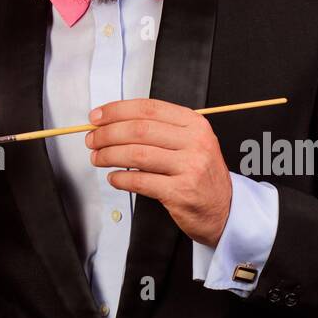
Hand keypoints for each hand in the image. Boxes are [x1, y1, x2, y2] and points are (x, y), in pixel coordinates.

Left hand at [85, 98, 231, 247]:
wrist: (225, 209)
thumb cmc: (200, 174)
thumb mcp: (190, 142)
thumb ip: (159, 130)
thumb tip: (114, 122)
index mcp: (194, 124)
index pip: (148, 108)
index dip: (117, 110)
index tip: (97, 117)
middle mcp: (194, 142)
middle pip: (139, 130)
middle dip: (108, 133)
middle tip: (92, 139)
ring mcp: (189, 167)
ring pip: (137, 154)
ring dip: (109, 155)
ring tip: (97, 158)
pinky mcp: (181, 192)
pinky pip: (141, 181)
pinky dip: (121, 178)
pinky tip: (114, 178)